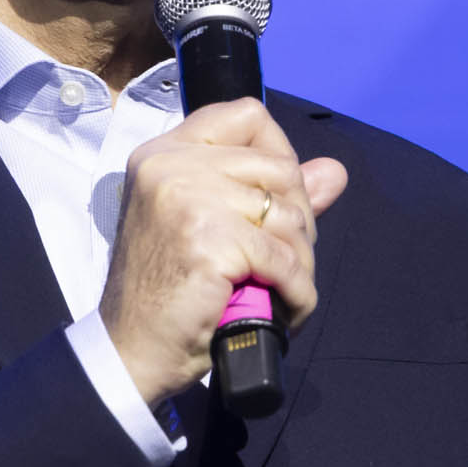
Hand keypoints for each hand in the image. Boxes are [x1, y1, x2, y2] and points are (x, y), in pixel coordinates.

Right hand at [100, 98, 348, 403]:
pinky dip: (298, 291)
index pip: (247, 115)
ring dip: (301, 261)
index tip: (279, 198)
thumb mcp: (213, 229)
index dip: (280, 152)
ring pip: (288, 215)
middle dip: (299, 219)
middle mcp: (170, 166)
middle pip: (279, 168)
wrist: (131, 351)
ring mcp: (186, 199)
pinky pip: (284, 259)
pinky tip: (288, 308)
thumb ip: (272, 195)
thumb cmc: (170, 293)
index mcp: (164, 154)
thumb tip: (336, 172)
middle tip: (286, 260)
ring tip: (284, 288)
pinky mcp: (208, 240)